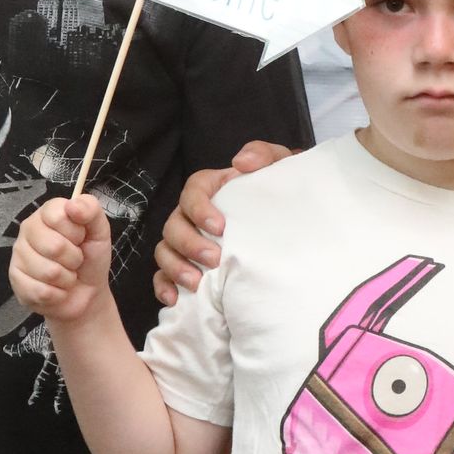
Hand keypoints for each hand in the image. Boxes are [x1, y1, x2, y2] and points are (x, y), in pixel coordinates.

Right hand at [11, 195, 112, 320]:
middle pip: (54, 246)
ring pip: (49, 272)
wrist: (87, 292)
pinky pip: (41, 291)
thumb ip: (91, 210)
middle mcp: (28, 230)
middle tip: (75, 260)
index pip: (58, 216)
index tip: (80, 238)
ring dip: (67, 279)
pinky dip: (57, 294)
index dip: (76, 232)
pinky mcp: (15, 280)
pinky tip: (56, 289)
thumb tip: (73, 205)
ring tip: (66, 274)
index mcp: (47, 213)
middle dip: (73, 259)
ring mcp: (18, 255)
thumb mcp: (99, 231)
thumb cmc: (90, 258)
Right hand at [151, 140, 292, 304]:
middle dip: (190, 244)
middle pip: (173, 224)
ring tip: (196, 283)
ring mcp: (186, 241)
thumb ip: (264, 155)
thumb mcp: (281, 168)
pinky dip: (164, 286)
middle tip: (214, 260)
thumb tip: (240, 162)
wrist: (290, 227)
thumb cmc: (280, 196)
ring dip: (176, 267)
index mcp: (212, 188)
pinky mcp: (186, 266)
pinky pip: (163, 275)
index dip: (199, 208)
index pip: (192, 190)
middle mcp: (193, 215)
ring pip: (165, 250)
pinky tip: (174, 298)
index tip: (220, 227)